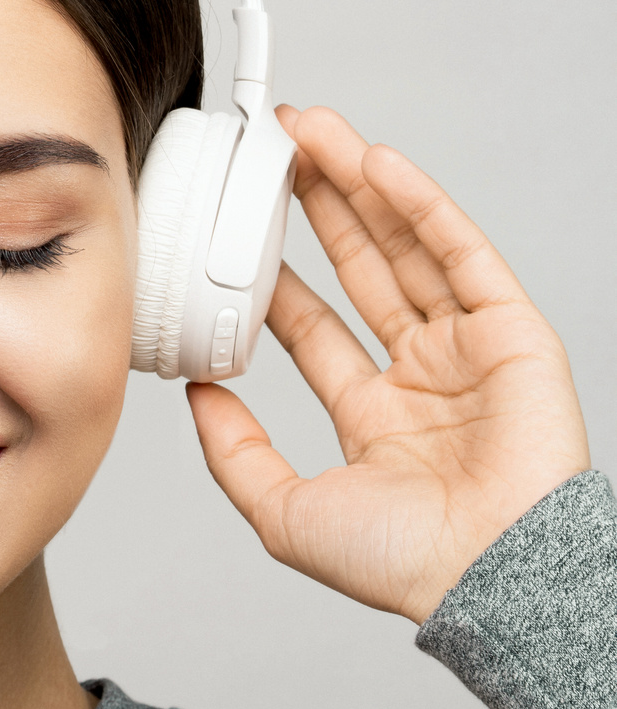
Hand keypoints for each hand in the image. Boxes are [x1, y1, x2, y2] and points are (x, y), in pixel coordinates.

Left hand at [188, 105, 589, 624]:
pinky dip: (420, 205)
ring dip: (360, 186)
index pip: (315, 327)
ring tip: (313, 132)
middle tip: (276, 153)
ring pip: (407, 247)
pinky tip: (376, 164)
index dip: (278, 274)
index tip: (240, 230)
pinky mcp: (512, 331)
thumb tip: (195, 398)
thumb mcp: (286, 513)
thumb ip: (235, 453)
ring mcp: (469, 350)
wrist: (490, 576)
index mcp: (375, 418)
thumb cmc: (407, 566)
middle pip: (362, 269)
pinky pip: (462, 252)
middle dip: (318, 207)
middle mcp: (423, 377)